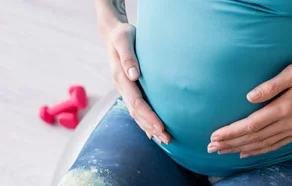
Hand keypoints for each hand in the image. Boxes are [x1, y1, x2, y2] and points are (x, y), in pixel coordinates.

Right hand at [105, 23, 170, 143]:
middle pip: (137, 112)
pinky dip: (144, 120)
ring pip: (136, 113)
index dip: (149, 116)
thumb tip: (134, 75)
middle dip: (152, 127)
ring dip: (149, 127)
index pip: (137, 102)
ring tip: (164, 139)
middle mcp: (121, 86)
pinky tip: (152, 130)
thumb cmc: (122, 34)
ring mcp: (124, 88)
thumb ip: (128, 57)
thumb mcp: (124, 40)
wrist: (112, 32)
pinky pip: (136, 108)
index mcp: (121, 77)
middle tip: (168, 140)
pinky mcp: (128, 87)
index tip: (162, 127)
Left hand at [207, 61, 291, 157]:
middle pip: (254, 138)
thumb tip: (249, 97)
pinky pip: (275, 145)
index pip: (252, 124)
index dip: (231, 132)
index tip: (214, 136)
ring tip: (222, 151)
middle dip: (230, 143)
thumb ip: (271, 85)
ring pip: (263, 145)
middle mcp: (288, 123)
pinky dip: (259, 151)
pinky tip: (246, 152)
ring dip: (241, 149)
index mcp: (285, 108)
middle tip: (210, 148)